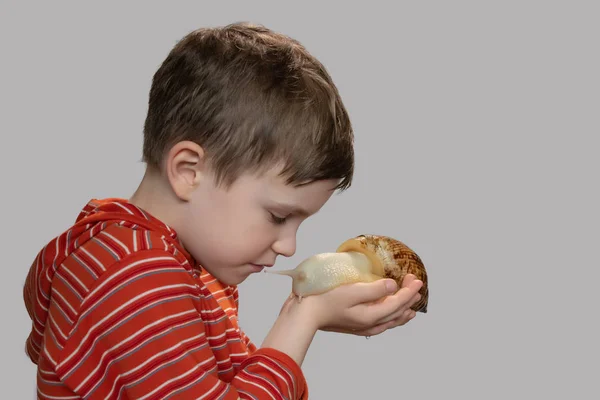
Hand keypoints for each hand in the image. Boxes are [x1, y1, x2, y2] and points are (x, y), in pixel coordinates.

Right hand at [302, 274, 422, 336]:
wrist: (305, 314)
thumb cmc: (325, 300)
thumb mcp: (351, 291)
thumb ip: (374, 289)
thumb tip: (392, 286)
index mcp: (372, 316)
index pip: (398, 302)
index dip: (409, 290)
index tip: (416, 278)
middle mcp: (370, 324)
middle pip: (397, 312)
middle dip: (409, 298)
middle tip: (415, 284)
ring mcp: (363, 327)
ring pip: (390, 320)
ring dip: (402, 310)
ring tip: (411, 306)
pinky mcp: (355, 325)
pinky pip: (381, 322)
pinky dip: (391, 316)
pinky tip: (388, 315)